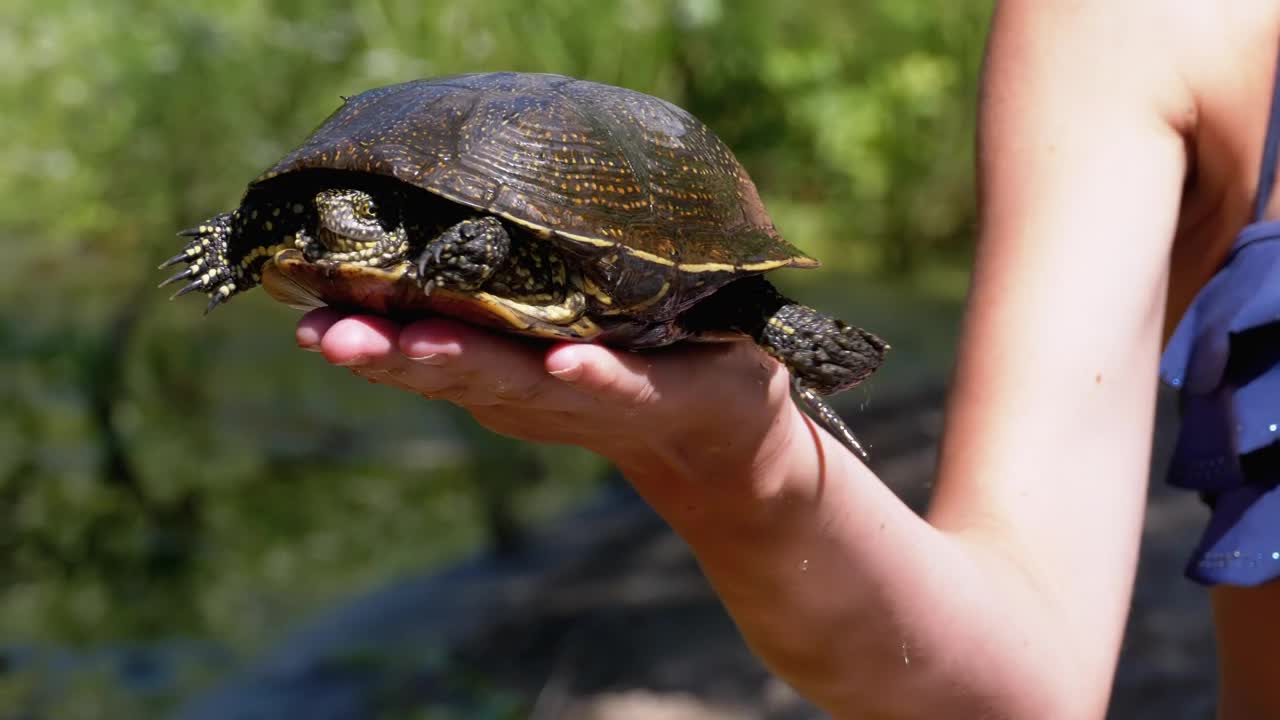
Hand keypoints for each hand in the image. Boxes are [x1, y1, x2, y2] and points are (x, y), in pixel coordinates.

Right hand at [294, 308, 811, 503]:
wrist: (715, 428)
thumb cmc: (622, 355)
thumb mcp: (548, 321)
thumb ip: (498, 289)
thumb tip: (430, 215)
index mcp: (497, 357)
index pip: (420, 341)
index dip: (365, 330)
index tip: (305, 313)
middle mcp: (526, 383)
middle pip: (450, 367)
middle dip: (390, 356)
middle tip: (330, 335)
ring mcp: (583, 394)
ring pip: (515, 381)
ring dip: (464, 364)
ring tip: (414, 344)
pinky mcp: (650, 395)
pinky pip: (618, 385)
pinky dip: (589, 378)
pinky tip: (564, 363)